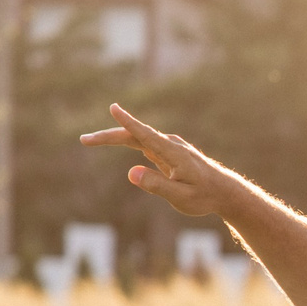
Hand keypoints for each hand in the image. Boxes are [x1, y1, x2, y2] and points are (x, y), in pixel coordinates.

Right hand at [79, 103, 241, 217]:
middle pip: (134, 136)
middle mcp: (169, 145)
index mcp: (173, 153)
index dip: (129, 122)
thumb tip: (130, 173)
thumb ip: (157, 185)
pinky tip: (111, 140)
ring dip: (113, 138)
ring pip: (136, 138)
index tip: (113, 108)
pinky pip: (141, 143)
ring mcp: (167, 147)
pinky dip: (124, 141)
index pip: (146, 135)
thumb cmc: (203, 196)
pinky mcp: (166, 152)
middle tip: (84, 140)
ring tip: (88, 141)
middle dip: (108, 136)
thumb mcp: (180, 197)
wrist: (223, 192)